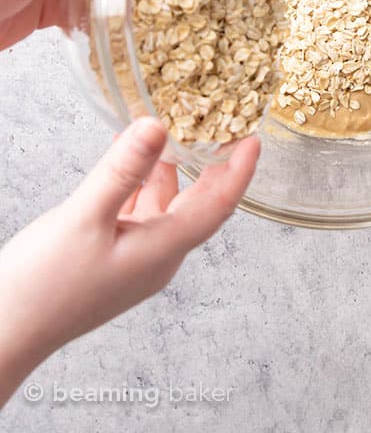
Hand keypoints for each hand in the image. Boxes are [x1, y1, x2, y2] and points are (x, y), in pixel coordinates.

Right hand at [0, 118, 259, 404]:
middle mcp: (157, 258)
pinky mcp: (111, 261)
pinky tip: (126, 164)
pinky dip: (139, 187)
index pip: (218, 205)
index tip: (253, 138)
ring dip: (169, 172)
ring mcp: (134, 262)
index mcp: (163, 251)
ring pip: (164, 208)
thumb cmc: (40, 289)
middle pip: (197, 205)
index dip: (240, 171)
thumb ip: (122, 171)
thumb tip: (158, 126)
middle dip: (211, 166)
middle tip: (220, 128)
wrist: (2, 336)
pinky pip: (138, 217)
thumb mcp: (83, 219)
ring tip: (169, 132)